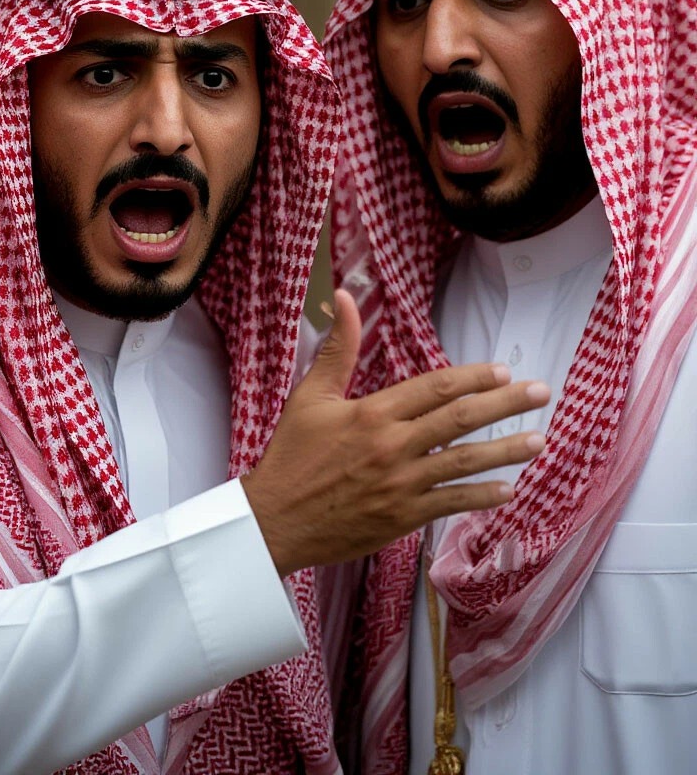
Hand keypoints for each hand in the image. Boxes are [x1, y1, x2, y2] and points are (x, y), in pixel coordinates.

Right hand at [241, 288, 548, 576]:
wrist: (275, 519)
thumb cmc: (292, 454)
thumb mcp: (310, 395)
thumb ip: (337, 347)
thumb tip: (343, 297)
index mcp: (372, 412)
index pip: (435, 388)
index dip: (473, 378)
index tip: (502, 372)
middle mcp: (392, 445)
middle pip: (460, 419)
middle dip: (506, 404)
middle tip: (541, 393)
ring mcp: (401, 484)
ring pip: (464, 462)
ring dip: (506, 450)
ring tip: (539, 440)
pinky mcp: (402, 517)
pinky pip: (450, 503)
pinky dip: (481, 497)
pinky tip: (508, 490)